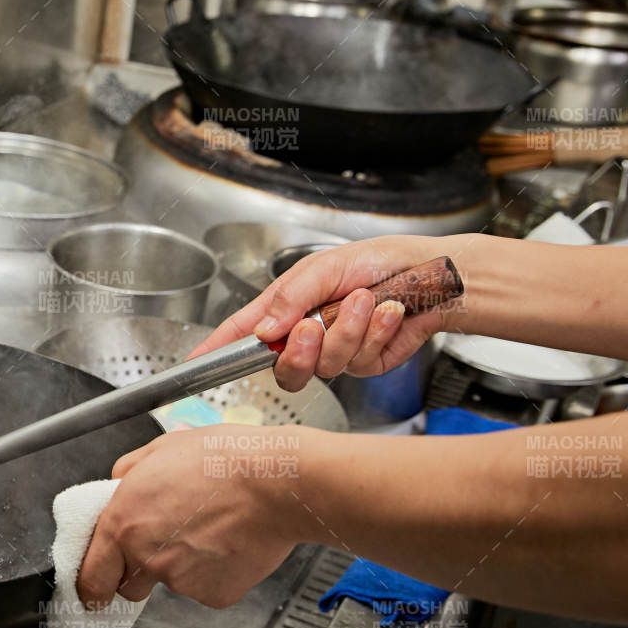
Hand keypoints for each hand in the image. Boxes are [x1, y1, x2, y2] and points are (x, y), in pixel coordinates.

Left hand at [76, 426, 309, 609]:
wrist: (278, 483)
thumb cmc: (226, 461)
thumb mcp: (162, 448)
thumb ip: (128, 472)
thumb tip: (118, 484)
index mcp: (123, 522)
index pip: (91, 576)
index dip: (92, 584)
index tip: (95, 589)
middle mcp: (146, 557)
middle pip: (128, 586)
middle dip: (139, 571)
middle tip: (166, 540)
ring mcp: (181, 581)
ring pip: (171, 583)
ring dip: (182, 565)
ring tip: (208, 528)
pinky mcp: (214, 594)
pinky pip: (205, 588)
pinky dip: (213, 573)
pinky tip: (227, 543)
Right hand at [189, 234, 467, 391]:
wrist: (433, 276)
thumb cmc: (380, 260)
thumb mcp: (325, 266)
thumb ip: (291, 298)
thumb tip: (263, 331)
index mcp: (287, 307)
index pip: (242, 333)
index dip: (216, 350)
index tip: (194, 364)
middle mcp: (307, 334)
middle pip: (283, 367)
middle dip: (300, 350)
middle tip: (315, 324)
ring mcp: (336, 352)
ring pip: (326, 366)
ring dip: (351, 329)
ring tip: (369, 299)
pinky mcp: (365, 363)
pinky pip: (360, 363)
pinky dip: (377, 333)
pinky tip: (390, 313)